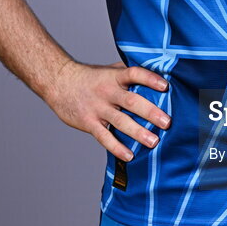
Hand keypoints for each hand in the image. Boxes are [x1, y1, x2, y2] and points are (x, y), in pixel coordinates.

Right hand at [45, 60, 170, 161]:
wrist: (59, 82)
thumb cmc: (90, 77)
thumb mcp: (109, 70)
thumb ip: (128, 73)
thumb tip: (155, 72)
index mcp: (115, 77)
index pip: (134, 74)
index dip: (150, 79)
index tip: (165, 86)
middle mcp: (108, 92)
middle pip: (131, 101)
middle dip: (150, 112)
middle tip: (167, 122)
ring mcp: (98, 108)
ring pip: (120, 121)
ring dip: (138, 132)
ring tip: (154, 142)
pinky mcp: (89, 122)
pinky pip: (104, 137)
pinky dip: (117, 147)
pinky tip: (129, 156)